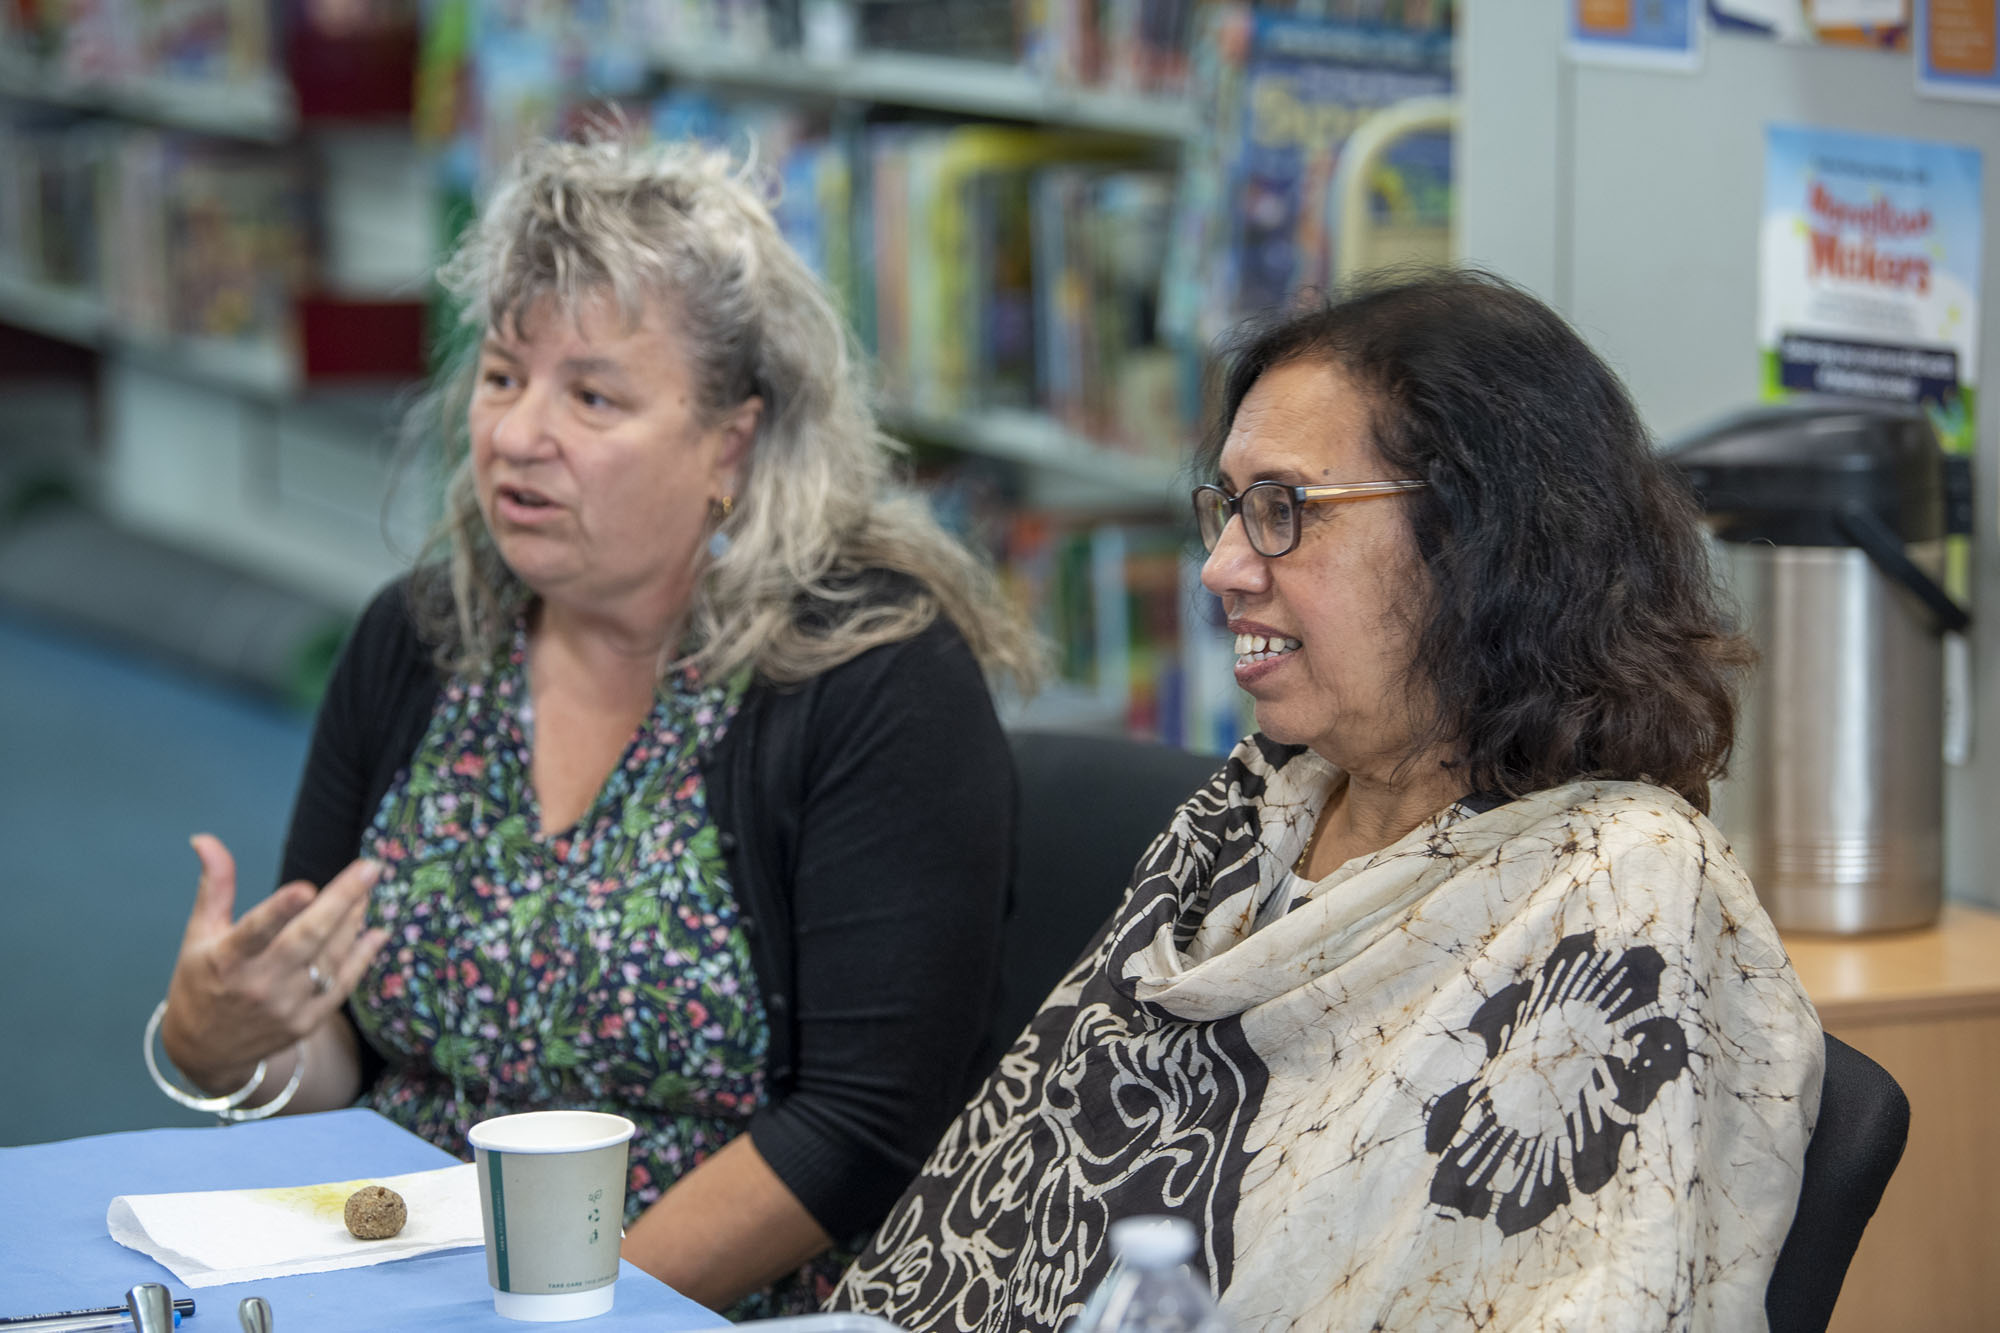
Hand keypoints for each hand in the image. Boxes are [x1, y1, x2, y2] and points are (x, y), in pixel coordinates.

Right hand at [159, 835, 391, 1094]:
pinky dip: (361, 957)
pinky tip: (376, 931)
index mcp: (226, 960)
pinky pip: (342, 985)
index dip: (279, 911)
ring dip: (354, 921)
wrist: (205, 1052)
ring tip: (368, 888)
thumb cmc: (202, 980)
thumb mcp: (199, 934)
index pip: (254, 932)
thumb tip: (204, 838)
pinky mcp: (307, 1022)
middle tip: (371, 867)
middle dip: (342, 901)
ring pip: (330, 957)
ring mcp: (286, 1006)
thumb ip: (214, 886)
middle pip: (307, 940)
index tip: (306, 887)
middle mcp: (258, 985)